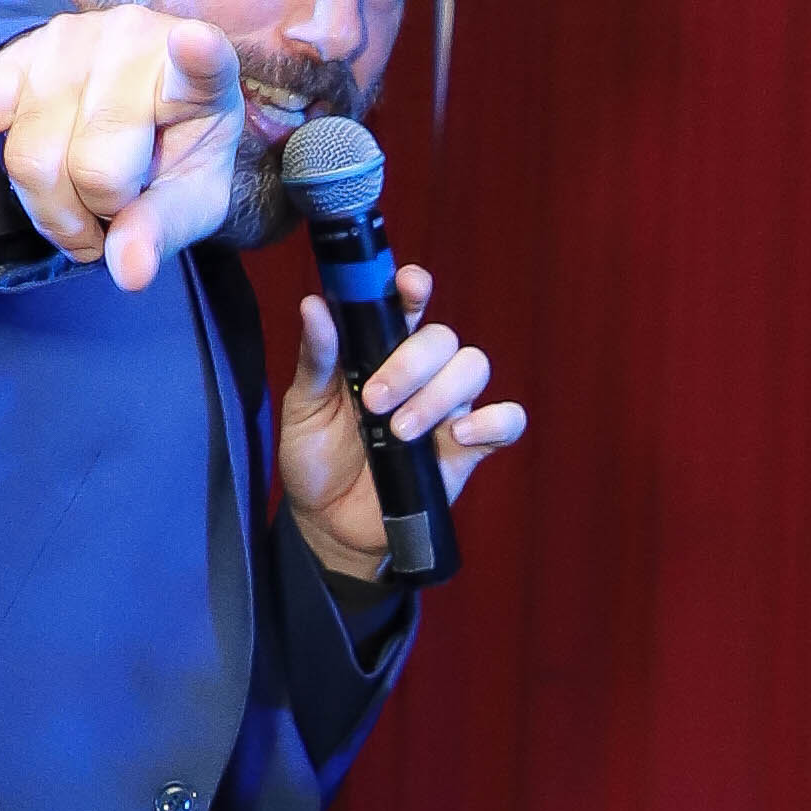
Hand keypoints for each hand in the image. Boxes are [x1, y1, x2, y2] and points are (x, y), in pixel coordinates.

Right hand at [0, 8, 250, 289]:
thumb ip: (163, 230)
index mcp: (197, 76)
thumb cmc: (170, 155)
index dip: (197, 54)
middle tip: (112, 216)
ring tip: (80, 210)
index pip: (202, 61)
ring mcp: (65, 41)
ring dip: (51, 211)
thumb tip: (127, 271)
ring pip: (31, 158)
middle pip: (93, 164)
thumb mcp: (188, 199)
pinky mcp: (9, 57)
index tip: (194, 43)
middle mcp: (131, 39)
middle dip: (96, 214)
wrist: (128, 114)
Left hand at [277, 269, 526, 579]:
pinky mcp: (468, 449)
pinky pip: (507, 421)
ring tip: (401, 431)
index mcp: (381, 351)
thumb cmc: (316, 457)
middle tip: (374, 402)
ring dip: (439, 395)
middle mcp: (421, 374)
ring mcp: (447, 410)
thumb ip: (316, 358)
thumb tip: (314, 306)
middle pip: (444, 339)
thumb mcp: (304, 407)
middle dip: (412, 365)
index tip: (409, 287)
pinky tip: (460, 436)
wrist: (327, 522)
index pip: (408, 306)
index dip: (415, 289)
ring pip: (473, 369)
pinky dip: (493, 421)